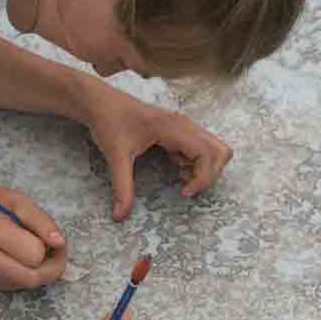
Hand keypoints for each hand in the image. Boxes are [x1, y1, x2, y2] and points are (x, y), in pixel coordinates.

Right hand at [0, 181, 66, 290]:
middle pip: (32, 278)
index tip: (52, 238)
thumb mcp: (10, 198)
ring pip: (21, 285)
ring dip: (35, 270)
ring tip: (29, 249)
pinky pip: (7, 285)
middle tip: (53, 251)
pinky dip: (18, 273)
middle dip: (49, 266)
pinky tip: (11, 257)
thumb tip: (59, 243)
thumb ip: (39, 220)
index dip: (50, 247)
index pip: (35, 254)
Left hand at [84, 84, 231, 219]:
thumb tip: (119, 216)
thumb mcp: (115, 156)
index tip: (183, 192)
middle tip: (185, 186)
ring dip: (204, 168)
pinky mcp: (180, 130)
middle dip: (208, 175)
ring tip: (179, 175)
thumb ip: (121, 187)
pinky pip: (201, 148)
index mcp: (173, 127)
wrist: (101, 102)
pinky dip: (195, 162)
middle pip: (219, 151)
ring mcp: (184, 126)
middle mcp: (184, 124)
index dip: (202, 177)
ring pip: (213, 149)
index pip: (207, 153)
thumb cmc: (109, 122)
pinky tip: (174, 166)